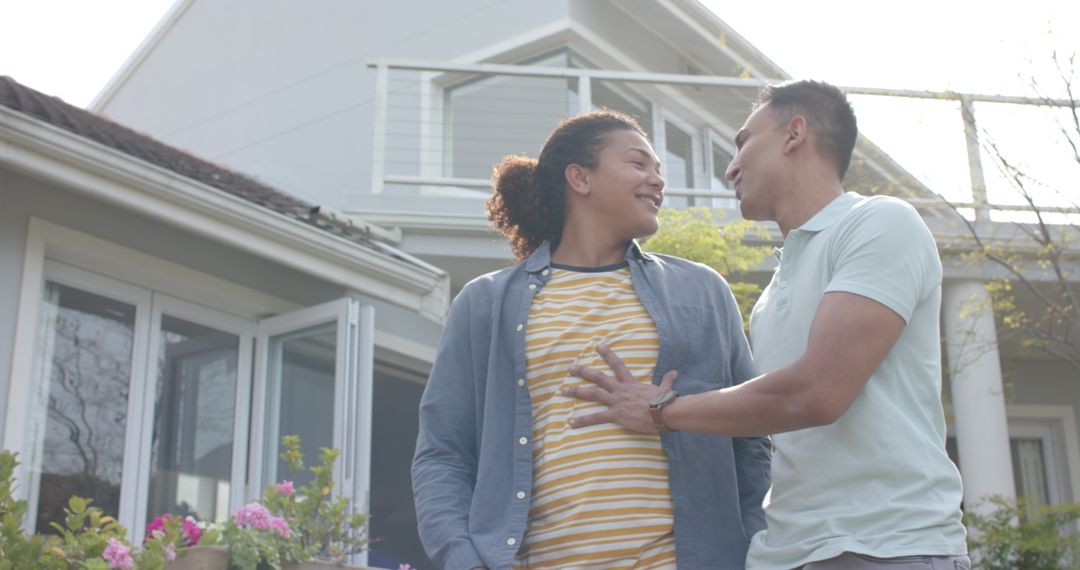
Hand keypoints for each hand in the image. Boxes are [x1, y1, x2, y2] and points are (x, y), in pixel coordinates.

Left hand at [563, 344, 677, 431]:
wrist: (665, 412)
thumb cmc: (665, 401)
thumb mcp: (665, 388)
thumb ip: (667, 380)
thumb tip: (674, 372)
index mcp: (630, 383)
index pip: (617, 365)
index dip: (607, 354)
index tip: (597, 346)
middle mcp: (620, 390)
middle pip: (598, 377)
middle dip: (582, 372)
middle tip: (570, 368)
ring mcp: (616, 401)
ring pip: (592, 394)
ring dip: (576, 392)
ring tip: (562, 391)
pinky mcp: (616, 415)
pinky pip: (596, 417)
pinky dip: (583, 420)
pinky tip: (571, 422)